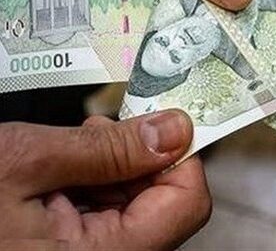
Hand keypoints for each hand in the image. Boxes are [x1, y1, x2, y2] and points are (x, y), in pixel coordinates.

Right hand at [0, 111, 210, 249]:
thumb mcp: (24, 163)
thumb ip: (107, 149)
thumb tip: (172, 130)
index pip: (187, 203)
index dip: (181, 156)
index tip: (164, 120)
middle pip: (161, 204)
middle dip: (138, 160)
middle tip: (101, 131)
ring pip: (132, 210)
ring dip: (109, 173)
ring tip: (64, 156)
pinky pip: (101, 221)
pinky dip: (87, 190)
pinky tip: (55, 177)